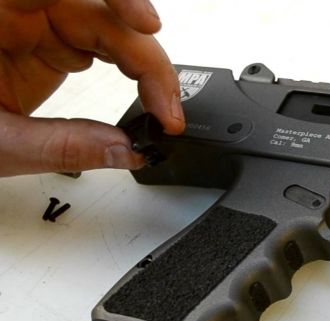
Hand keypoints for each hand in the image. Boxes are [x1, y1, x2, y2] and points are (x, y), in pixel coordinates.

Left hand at [0, 0, 184, 176]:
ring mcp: (30, 25)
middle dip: (144, 56)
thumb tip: (126, 150)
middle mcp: (16, 9)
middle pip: (100, 13)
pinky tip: (140, 97)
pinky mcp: (42, 46)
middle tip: (165, 107)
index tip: (148, 25)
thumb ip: (63, 146)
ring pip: (108, 28)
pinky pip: (98, 45)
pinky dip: (128, 72)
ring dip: (144, 67)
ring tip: (161, 107)